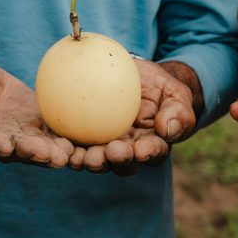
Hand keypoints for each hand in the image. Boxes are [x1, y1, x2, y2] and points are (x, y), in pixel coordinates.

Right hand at [0, 56, 74, 167]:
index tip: (3, 146)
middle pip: (14, 150)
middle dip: (30, 153)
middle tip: (45, 155)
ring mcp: (20, 137)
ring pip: (37, 149)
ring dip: (51, 154)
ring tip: (65, 156)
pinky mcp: (40, 130)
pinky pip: (54, 138)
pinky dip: (66, 144)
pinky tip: (80, 147)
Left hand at [67, 59, 195, 174]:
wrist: (133, 76)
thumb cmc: (161, 87)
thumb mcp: (176, 94)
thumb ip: (178, 112)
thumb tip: (166, 129)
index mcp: (152, 146)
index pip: (152, 153)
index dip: (146, 153)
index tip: (140, 149)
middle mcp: (128, 152)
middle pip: (122, 162)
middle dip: (114, 160)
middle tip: (108, 152)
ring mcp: (105, 146)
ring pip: (97, 159)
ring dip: (89, 160)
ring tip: (82, 156)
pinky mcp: (83, 137)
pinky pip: (74, 144)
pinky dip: (67, 146)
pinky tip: (58, 141)